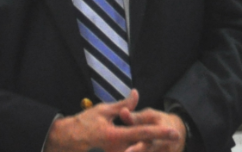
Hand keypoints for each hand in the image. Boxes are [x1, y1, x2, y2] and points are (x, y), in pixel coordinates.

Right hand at [44, 90, 181, 151]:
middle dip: (159, 142)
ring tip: (163, 142)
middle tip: (174, 137)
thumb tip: (137, 94)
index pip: (143, 132)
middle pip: (144, 146)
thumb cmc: (83, 124)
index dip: (160, 132)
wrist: (66, 142)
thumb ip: (123, 105)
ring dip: (148, 145)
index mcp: (116, 135)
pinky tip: (145, 143)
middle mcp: (117, 149)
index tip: (175, 132)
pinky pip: (130, 150)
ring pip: (137, 150)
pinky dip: (137, 146)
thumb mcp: (103, 111)